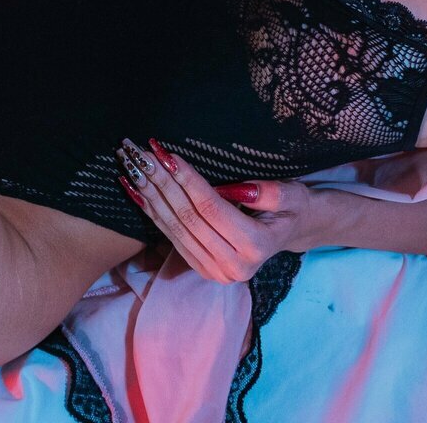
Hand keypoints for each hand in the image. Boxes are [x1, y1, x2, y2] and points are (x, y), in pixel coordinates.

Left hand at [115, 138, 314, 284]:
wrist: (291, 233)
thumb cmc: (292, 208)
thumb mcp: (293, 196)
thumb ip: (270, 194)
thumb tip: (241, 189)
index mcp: (256, 247)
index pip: (212, 208)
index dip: (188, 180)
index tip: (168, 154)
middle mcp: (232, 267)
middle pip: (188, 218)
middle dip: (162, 184)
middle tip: (142, 155)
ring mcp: (214, 272)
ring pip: (174, 228)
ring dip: (150, 196)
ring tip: (133, 167)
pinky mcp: (200, 268)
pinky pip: (170, 236)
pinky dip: (151, 211)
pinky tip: (136, 191)